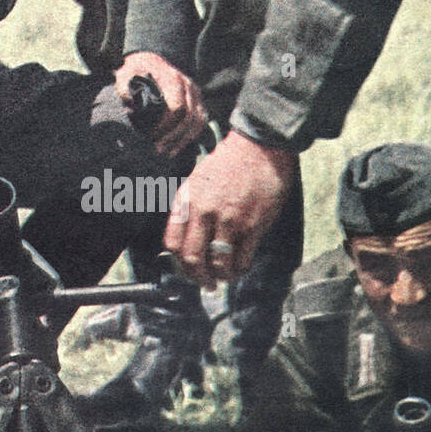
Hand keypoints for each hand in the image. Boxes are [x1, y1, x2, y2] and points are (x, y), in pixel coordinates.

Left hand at [115, 51, 208, 156]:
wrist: (149, 59)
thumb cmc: (136, 69)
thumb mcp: (126, 72)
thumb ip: (125, 87)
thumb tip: (129, 103)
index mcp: (173, 79)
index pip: (177, 108)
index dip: (166, 125)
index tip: (151, 135)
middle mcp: (189, 85)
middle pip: (190, 117)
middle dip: (174, 136)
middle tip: (157, 149)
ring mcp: (196, 92)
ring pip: (199, 121)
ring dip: (184, 140)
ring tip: (168, 152)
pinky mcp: (198, 99)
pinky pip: (201, 121)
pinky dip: (191, 136)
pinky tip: (177, 147)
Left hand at [163, 130, 296, 286]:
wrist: (258, 148)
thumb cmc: (227, 163)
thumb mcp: (196, 181)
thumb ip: (189, 208)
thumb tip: (186, 236)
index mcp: (187, 200)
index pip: (172, 242)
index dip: (178, 262)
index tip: (185, 269)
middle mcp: (204, 212)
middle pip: (192, 257)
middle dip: (197, 276)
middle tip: (204, 283)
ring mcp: (228, 220)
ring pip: (218, 262)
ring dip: (221, 276)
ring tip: (224, 277)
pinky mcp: (253, 225)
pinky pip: (243, 258)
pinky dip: (240, 269)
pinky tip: (240, 268)